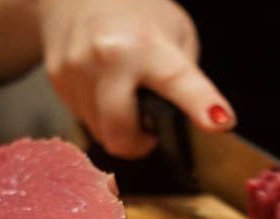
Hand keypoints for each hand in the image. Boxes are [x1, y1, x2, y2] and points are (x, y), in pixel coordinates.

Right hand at [37, 0, 233, 157]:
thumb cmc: (134, 13)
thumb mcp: (175, 33)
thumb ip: (186, 76)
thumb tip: (196, 116)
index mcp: (145, 43)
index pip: (178, 81)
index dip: (201, 105)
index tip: (222, 121)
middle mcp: (106, 56)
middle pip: (121, 134)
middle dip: (139, 143)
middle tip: (149, 130)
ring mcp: (76, 70)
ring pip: (102, 133)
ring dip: (119, 127)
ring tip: (124, 95)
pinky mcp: (57, 80)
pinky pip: (85, 119)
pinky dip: (100, 114)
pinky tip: (104, 87)